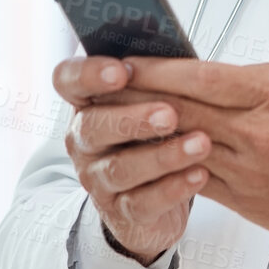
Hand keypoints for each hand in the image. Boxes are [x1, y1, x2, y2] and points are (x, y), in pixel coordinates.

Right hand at [54, 55, 209, 264]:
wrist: (150, 197)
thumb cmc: (152, 136)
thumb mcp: (149, 102)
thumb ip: (154, 79)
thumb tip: (179, 55)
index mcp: (87, 103)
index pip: (68, 80)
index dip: (89, 74)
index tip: (121, 71)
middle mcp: (84, 141)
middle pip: (93, 126)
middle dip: (133, 119)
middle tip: (170, 114)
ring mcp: (98, 179)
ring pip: (121, 168)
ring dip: (163, 155)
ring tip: (200, 144)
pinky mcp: (121, 212)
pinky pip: (142, 203)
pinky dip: (173, 189)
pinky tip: (198, 175)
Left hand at [122, 56, 268, 261]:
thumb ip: (265, 68)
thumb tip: (223, 65)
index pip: (199, 77)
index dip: (155, 69)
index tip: (126, 61)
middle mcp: (257, 133)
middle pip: (179, 110)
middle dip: (136, 97)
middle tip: (101, 87)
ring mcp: (249, 170)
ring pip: (180, 146)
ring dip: (143, 133)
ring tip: (111, 120)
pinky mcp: (246, 201)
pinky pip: (196, 180)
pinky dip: (167, 166)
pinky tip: (145, 155)